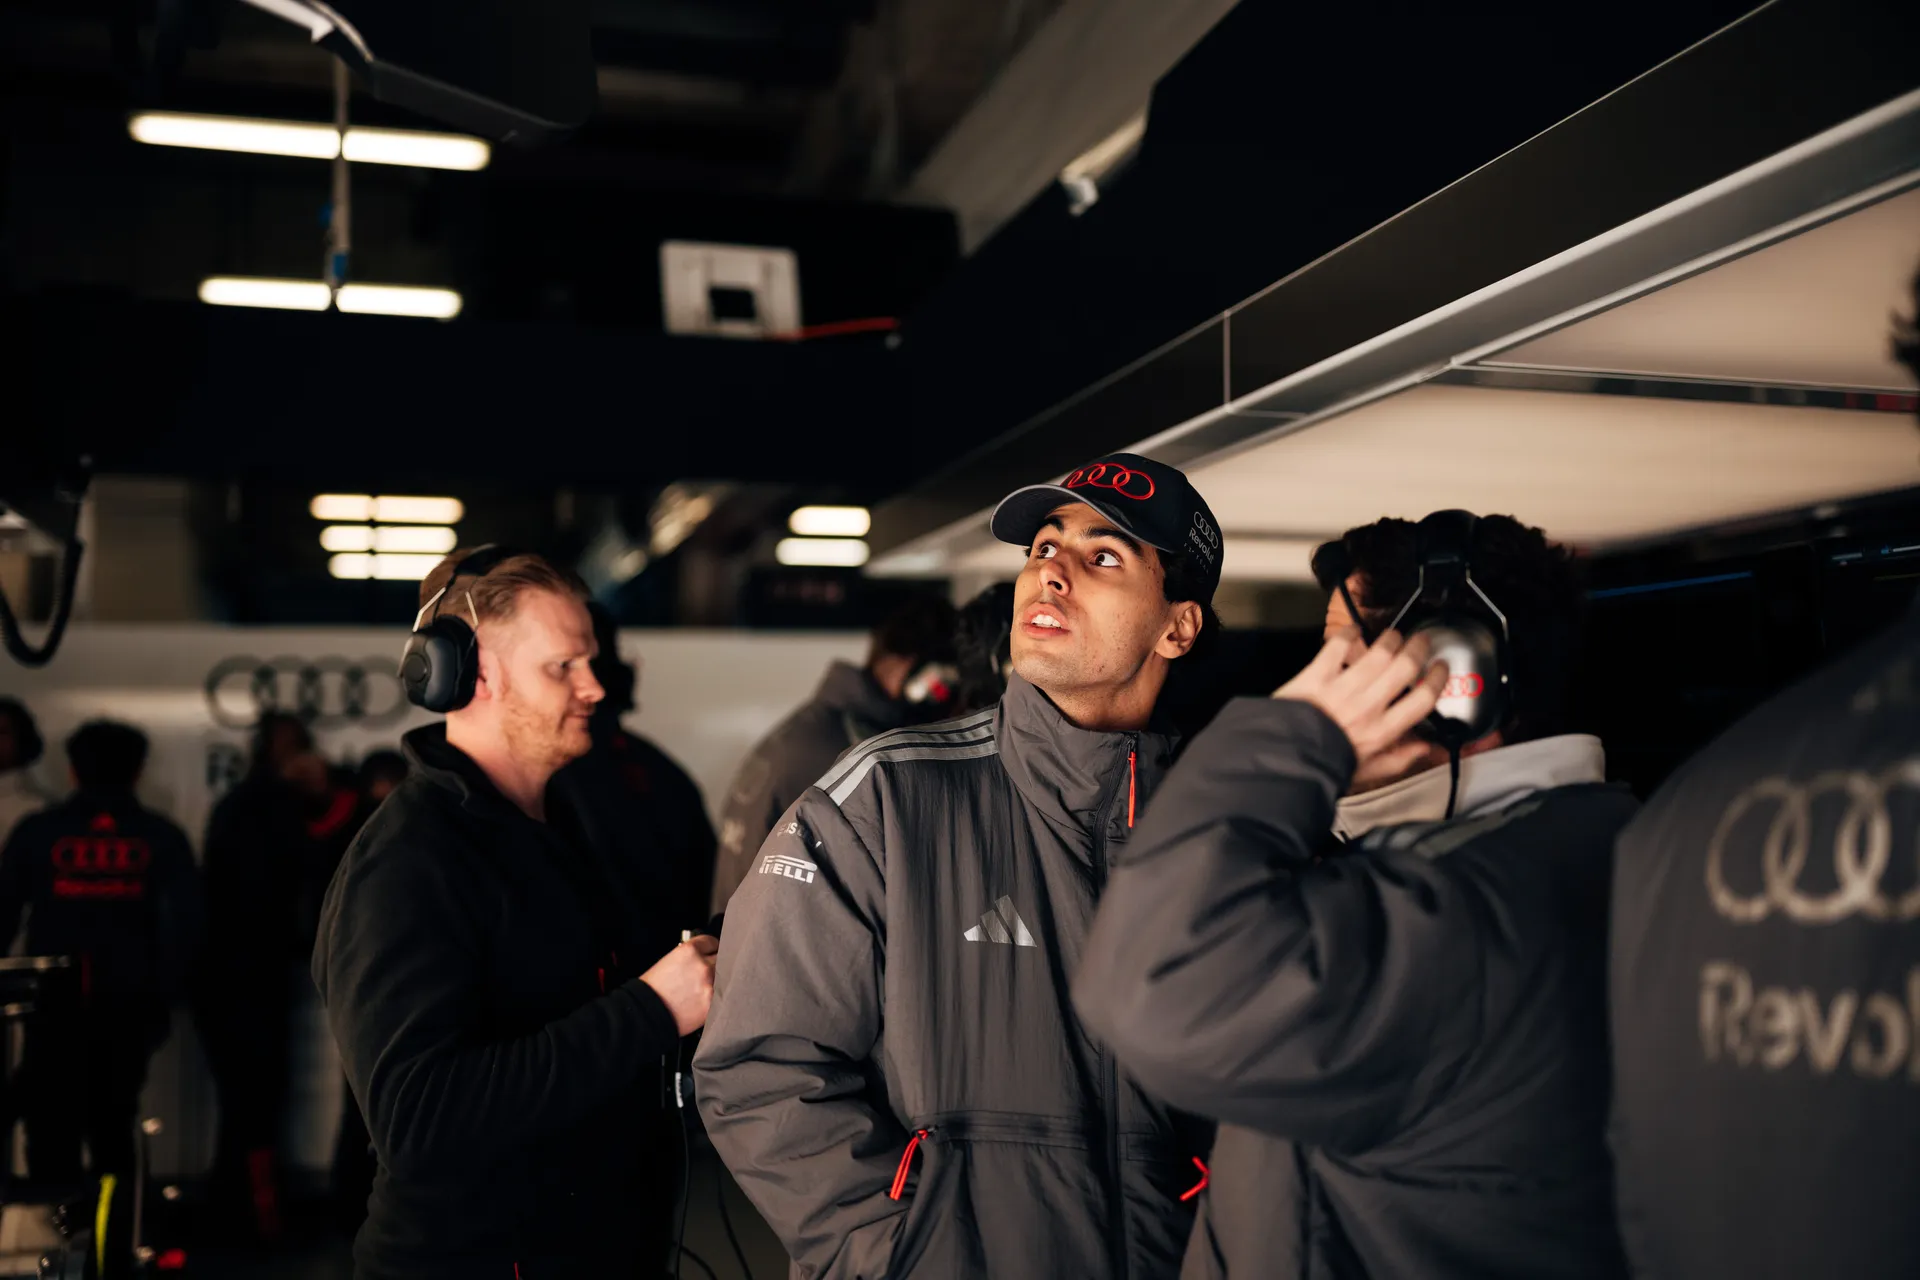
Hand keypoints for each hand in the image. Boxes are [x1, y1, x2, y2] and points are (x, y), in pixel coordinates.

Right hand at [638, 935, 717, 1035]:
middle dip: (716, 963)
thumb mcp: (669, 961)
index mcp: (689, 951)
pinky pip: (721, 995)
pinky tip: (705, 999)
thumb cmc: (653, 989)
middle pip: (722, 958)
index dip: (711, 948)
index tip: (712, 952)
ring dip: (719, 980)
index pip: (711, 942)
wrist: (646, 1013)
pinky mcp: (712, 1003)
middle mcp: (702, 966)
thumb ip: (690, 957)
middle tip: (710, 971)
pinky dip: (716, 997)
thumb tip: (704, 956)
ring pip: (724, 977)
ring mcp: (709, 985)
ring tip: (705, 987)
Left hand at [1274, 628, 1447, 782]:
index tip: (1440, 667)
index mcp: (1382, 731)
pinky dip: (1348, 634)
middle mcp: (1367, 706)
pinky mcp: (1316, 676)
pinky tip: (1354, 630)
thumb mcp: (1368, 771)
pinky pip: (1337, 646)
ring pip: (1377, 653)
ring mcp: (1342, 689)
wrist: (1283, 760)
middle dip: (1418, 648)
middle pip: (1405, 667)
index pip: (1423, 699)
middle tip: (1421, 640)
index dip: (1437, 678)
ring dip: (1389, 639)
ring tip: (1393, 635)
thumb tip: (1426, 748)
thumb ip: (1399, 759)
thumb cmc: (1324, 766)